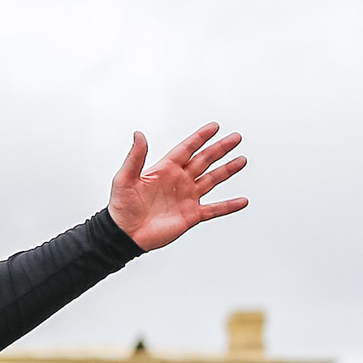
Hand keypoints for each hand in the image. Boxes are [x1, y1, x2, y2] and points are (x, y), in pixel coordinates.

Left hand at [108, 123, 247, 251]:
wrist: (124, 235)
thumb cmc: (121, 208)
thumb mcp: (125, 179)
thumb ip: (135, 157)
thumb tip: (138, 134)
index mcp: (165, 169)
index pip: (187, 149)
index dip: (200, 137)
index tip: (214, 127)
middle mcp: (179, 181)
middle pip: (204, 160)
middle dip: (220, 149)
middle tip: (235, 138)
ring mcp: (186, 198)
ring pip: (212, 180)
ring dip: (227, 170)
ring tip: (241, 160)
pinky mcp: (191, 215)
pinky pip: (214, 210)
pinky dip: (228, 206)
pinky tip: (242, 201)